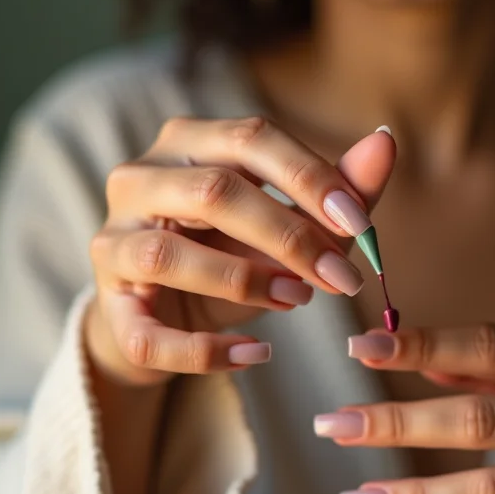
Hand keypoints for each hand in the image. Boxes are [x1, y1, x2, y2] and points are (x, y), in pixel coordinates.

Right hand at [86, 116, 395, 385]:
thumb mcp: (285, 221)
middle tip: (344, 278)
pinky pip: (147, 334)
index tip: (362, 224)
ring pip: (169, 256)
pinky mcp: (108, 307)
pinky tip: (254, 355)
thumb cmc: (228, 255)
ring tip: (299, 301)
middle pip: (214, 192)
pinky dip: (205, 351)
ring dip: (246, 282)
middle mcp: (139, 180)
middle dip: (289, 236)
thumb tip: (386, 142)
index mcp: (187, 142)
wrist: (162, 313)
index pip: (252, 139)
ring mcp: (112, 242)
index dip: (311, 179)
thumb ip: (334, 188)